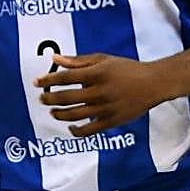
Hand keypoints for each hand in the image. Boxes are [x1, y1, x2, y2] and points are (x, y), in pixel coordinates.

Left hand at [33, 54, 165, 137]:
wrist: (153, 84)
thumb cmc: (126, 68)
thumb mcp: (103, 59)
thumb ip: (77, 61)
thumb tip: (54, 59)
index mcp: (97, 73)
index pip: (66, 78)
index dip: (48, 80)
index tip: (36, 82)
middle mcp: (100, 91)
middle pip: (67, 97)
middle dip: (50, 98)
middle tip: (41, 98)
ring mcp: (106, 108)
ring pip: (75, 115)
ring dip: (59, 114)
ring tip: (52, 111)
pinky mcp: (112, 121)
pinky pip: (89, 130)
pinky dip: (76, 131)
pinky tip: (69, 127)